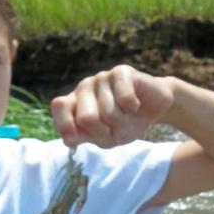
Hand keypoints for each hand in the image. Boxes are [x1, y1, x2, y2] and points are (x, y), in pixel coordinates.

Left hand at [51, 65, 173, 147]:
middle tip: (112, 127)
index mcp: (75, 102)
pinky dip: (133, 109)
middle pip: (86, 118)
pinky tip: (135, 104)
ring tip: (126, 115)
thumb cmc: (125, 123)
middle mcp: (84, 87)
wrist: (154, 109)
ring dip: (122, 121)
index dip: (65, 125)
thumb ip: (85, 136)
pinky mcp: (121, 72)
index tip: (74, 140)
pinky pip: (125, 99)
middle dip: (103, 131)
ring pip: (108, 112)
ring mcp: (101, 78)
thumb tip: (69, 139)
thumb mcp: (104, 137)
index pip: (60, 106)